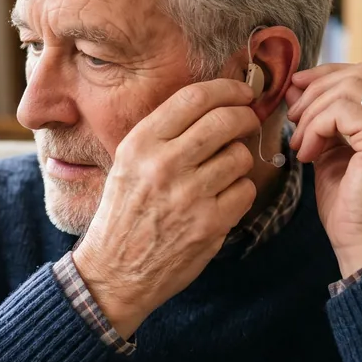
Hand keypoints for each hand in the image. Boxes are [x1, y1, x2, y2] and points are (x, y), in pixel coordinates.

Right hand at [73, 79, 259, 337]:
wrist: (113, 272)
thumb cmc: (124, 213)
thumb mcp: (128, 163)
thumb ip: (164, 134)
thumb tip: (214, 104)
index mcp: (140, 144)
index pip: (194, 98)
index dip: (227, 89)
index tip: (241, 92)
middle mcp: (164, 164)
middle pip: (225, 121)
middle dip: (245, 117)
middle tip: (248, 121)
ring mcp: (189, 195)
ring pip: (240, 156)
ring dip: (239, 160)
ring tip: (224, 172)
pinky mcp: (210, 224)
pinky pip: (245, 191)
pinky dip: (240, 193)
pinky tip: (222, 200)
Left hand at [285, 63, 361, 277]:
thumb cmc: (352, 209)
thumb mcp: (333, 152)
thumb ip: (322, 119)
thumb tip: (295, 87)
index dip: (328, 75)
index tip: (296, 89)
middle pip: (360, 73)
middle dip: (317, 88)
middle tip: (292, 116)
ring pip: (348, 88)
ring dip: (312, 112)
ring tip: (299, 143)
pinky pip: (341, 111)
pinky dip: (316, 127)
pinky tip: (308, 154)